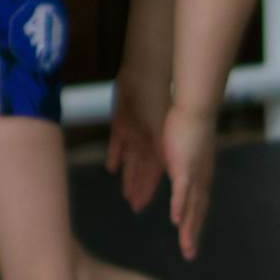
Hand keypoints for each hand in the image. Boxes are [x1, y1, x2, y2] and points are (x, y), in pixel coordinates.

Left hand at [106, 74, 169, 211]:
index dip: (147, 189)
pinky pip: (116, 144)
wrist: (144, 73)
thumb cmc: (155, 101)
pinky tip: (111, 169)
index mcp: (159, 145)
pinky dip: (114, 156)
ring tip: (124, 194)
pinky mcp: (121, 124)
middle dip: (138, 187)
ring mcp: (134, 133)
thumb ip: (161, 155)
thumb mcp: (160, 131)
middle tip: (134, 206)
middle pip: (141, 170)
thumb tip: (169, 179)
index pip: (152, 173)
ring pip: (130, 160)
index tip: (141, 206)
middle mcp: (148, 142)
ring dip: (127, 176)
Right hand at [162, 102, 216, 260]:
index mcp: (199, 177)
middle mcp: (201, 179)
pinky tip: (176, 220)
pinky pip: (182, 190)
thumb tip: (179, 171)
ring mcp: (194, 174)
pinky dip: (180, 205)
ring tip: (186, 246)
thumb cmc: (188, 128)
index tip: (190, 241)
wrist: (194, 110)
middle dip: (193, 234)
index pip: (198, 206)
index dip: (194, 224)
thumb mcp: (183, 153)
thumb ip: (180, 166)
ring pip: (193, 206)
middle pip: (198, 212)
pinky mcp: (185, 166)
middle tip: (189, 255)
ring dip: (189, 227)